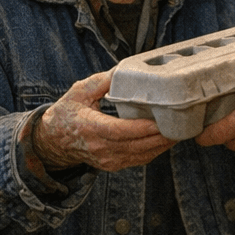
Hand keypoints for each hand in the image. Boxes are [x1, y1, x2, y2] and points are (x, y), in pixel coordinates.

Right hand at [35, 70, 173, 172]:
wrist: (54, 141)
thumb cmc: (67, 112)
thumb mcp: (80, 91)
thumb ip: (103, 81)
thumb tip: (125, 69)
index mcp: (90, 128)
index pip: (119, 131)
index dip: (141, 128)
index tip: (161, 121)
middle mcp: (100, 148)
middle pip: (136, 145)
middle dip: (161, 136)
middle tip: (181, 123)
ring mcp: (107, 160)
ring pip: (141, 155)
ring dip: (162, 145)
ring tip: (180, 130)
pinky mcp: (113, 165)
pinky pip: (138, 159)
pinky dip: (155, 150)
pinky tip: (166, 139)